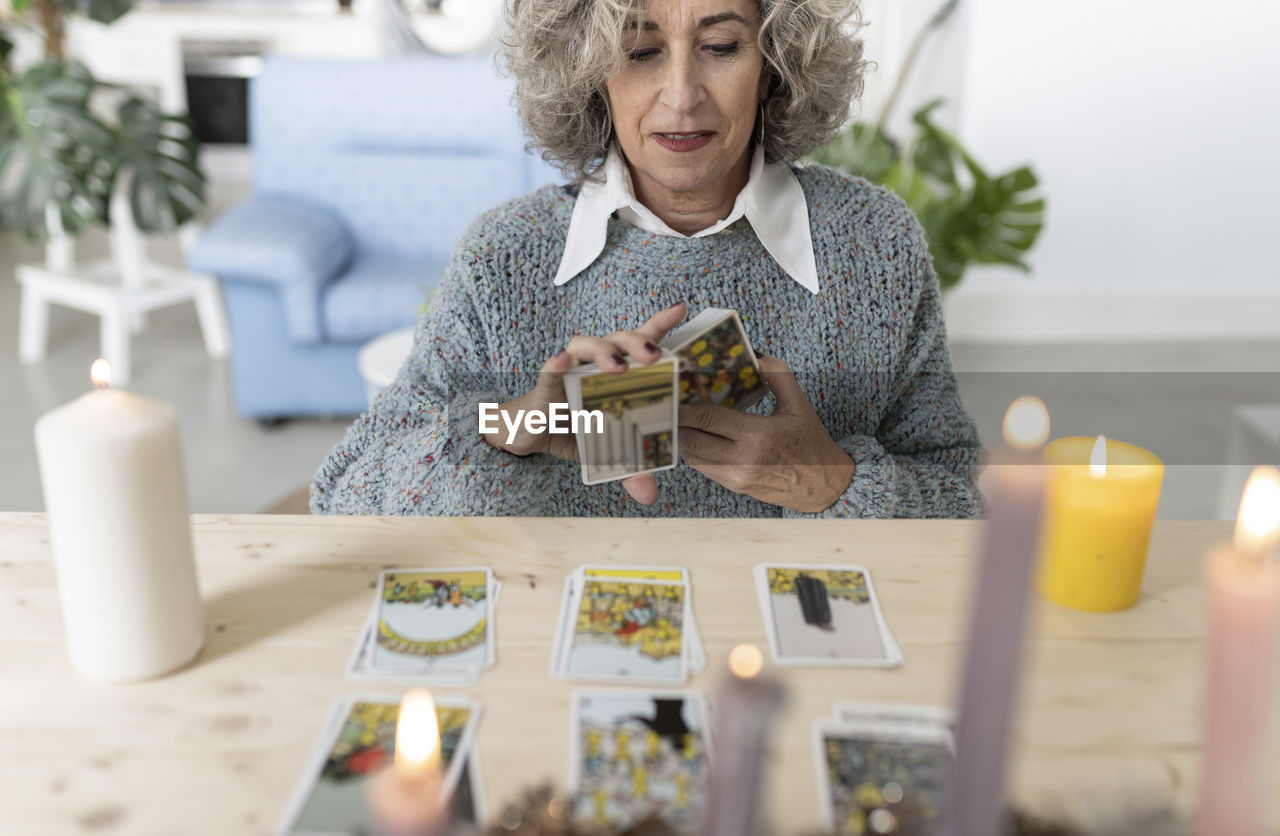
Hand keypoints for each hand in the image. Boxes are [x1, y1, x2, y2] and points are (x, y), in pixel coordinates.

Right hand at [482, 301, 688, 504]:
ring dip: (602, 351)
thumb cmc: (572, 430)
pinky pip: (551, 370)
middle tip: (654, 356)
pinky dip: (557, 364)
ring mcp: (570, 371)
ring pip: (585, 345)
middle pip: (618, 340)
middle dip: (638, 342)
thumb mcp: (607, 451)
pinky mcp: (546, 384)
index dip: (659, 324)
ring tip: (616, 365)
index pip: (639, 344)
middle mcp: (594, 365)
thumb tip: (649, 494)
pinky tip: (562, 362)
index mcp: (615, 374)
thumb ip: (631, 468)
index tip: (680, 308)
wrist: (528, 435)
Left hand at [677, 356, 855, 512]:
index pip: (708, 418)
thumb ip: (777, 374)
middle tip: (660, 403)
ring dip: (678, 436)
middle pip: (691, 439)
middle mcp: (742, 460)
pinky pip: (702, 467)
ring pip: (692, 456)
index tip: (670, 391)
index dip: (684, 406)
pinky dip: (691, 450)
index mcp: (758, 436)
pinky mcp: (733, 486)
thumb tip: (754, 353)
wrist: (824, 486)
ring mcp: (735, 477)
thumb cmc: (812, 442)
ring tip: (670, 417)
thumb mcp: (799, 404)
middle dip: (673, 421)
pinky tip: (688, 434)